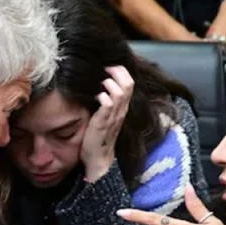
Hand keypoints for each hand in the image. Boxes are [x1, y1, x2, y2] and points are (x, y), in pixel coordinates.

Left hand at [80, 65, 133, 182]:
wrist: (98, 158)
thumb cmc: (99, 134)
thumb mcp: (106, 114)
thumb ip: (106, 100)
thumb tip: (98, 84)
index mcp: (122, 106)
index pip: (129, 82)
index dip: (121, 70)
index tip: (108, 66)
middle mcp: (121, 110)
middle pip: (128, 83)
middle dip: (116, 71)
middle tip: (103, 69)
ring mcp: (113, 116)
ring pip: (119, 92)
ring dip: (108, 83)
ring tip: (99, 84)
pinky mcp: (103, 122)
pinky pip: (107, 104)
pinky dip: (101, 96)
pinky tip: (95, 96)